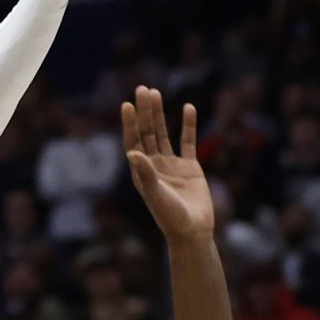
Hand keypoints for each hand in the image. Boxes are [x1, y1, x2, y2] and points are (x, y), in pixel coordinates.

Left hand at [121, 87, 212, 237]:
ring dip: (160, 114)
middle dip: (144, 112)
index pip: (133, 141)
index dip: (130, 123)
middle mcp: (153, 165)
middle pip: (147, 132)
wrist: (193, 230)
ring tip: (156, 93)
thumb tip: (131, 152)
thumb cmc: (170, 216)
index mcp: (141, 171)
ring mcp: (171, 165)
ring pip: (164, 134)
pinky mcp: (190, 167)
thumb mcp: (155, 194)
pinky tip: (188, 108)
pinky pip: (188, 142)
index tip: (127, 105)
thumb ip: (145, 173)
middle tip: (142, 89)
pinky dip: (188, 125)